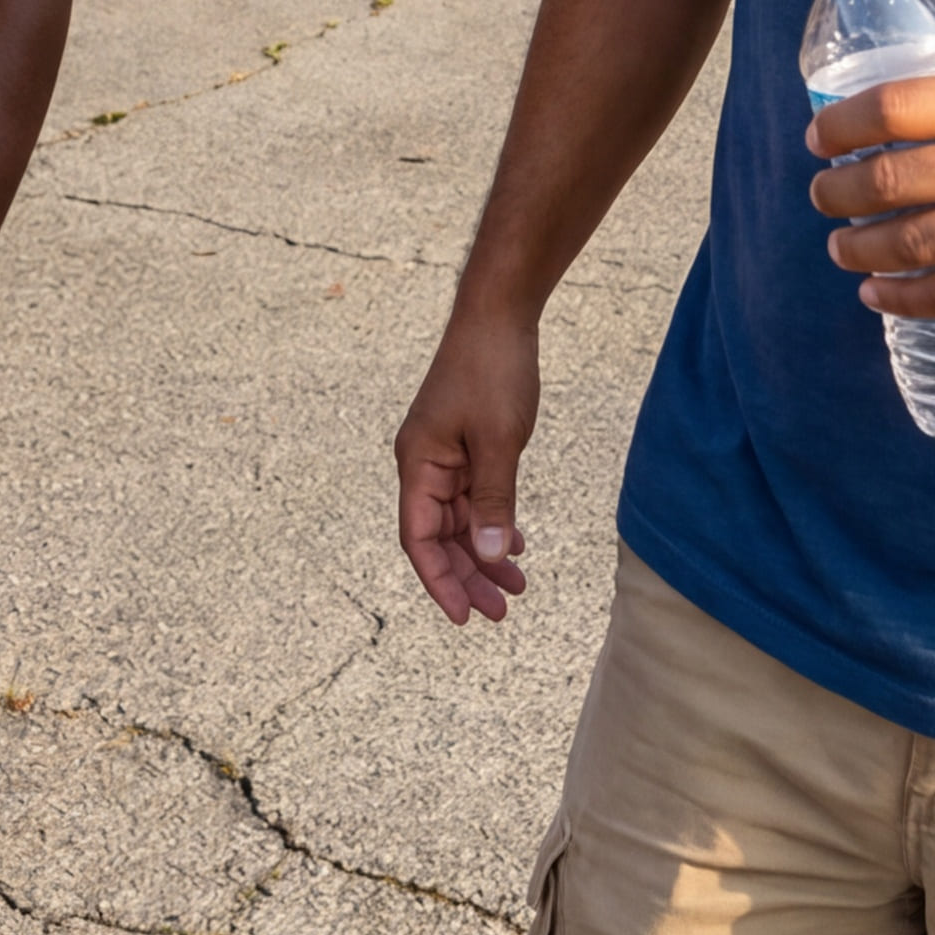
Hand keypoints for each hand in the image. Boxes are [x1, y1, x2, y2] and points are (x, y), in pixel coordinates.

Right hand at [392, 310, 539, 624]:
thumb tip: (487, 555)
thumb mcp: (499, 442)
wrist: (499, 316)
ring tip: (516, 586)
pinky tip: (515, 546)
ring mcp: (445, 455)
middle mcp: (424, 465)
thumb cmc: (492, 371)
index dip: (439, 581)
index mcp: (418, 465)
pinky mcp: (467, 446)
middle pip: (439, 537)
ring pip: (459, 522)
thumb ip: (493, 501)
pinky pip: (475, 498)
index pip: (419, 539)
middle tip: (501, 612)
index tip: (464, 618)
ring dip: (484, 554)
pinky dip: (492, 524)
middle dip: (467, 576)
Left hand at [807, 46, 934, 317]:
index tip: (818, 139)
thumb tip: (901, 69)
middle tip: (821, 196)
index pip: (892, 108)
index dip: (840, 126)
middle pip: (888, 180)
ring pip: (909, 243)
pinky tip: (876, 295)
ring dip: (858, 248)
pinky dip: (901, 299)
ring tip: (839, 248)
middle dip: (836, 192)